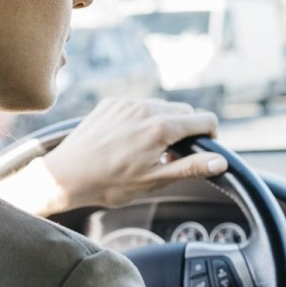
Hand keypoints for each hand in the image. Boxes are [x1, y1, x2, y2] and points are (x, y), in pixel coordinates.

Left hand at [39, 98, 224, 211]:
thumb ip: (190, 167)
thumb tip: (220, 161)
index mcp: (162, 128)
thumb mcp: (154, 180)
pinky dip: (142, 118)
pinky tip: (129, 140)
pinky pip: (138, 105)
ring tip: (149, 149)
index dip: (211, 135)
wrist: (65, 175)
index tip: (203, 149)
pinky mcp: (111, 103)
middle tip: (173, 154)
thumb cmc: (109, 183)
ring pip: (162, 106)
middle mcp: (146, 108)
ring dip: (165, 122)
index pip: (205, 119)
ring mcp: (127, 103)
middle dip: (187, 130)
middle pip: (185, 111)